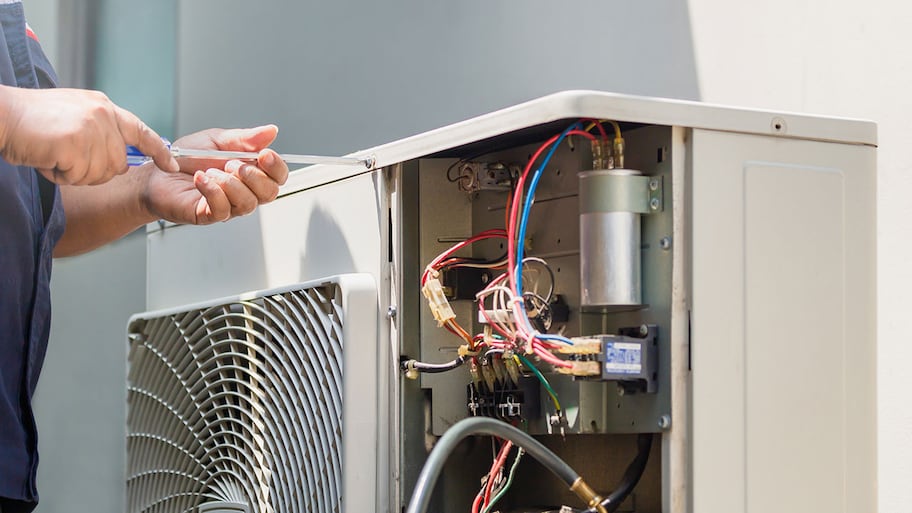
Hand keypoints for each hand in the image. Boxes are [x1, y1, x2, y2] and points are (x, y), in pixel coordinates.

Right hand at [0, 85, 178, 184]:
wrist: (1, 115)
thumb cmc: (31, 122)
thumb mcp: (74, 117)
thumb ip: (100, 132)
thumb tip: (118, 158)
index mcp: (103, 106)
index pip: (141, 131)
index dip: (158, 152)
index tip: (172, 166)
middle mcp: (102, 114)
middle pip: (118, 164)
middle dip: (93, 171)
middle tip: (66, 157)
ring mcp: (91, 128)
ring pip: (99, 173)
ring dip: (74, 173)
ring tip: (54, 153)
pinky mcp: (76, 143)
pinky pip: (78, 176)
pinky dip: (60, 175)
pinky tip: (47, 158)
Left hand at [142, 125, 288, 224]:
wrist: (156, 172)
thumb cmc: (186, 158)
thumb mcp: (217, 140)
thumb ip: (245, 138)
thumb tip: (271, 131)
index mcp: (250, 172)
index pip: (278, 176)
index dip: (277, 167)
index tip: (265, 154)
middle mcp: (243, 192)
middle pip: (269, 193)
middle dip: (254, 175)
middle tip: (232, 163)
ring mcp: (229, 206)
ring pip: (248, 203)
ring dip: (230, 183)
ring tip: (211, 170)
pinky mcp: (210, 215)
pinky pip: (223, 208)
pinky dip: (213, 190)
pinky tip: (201, 178)